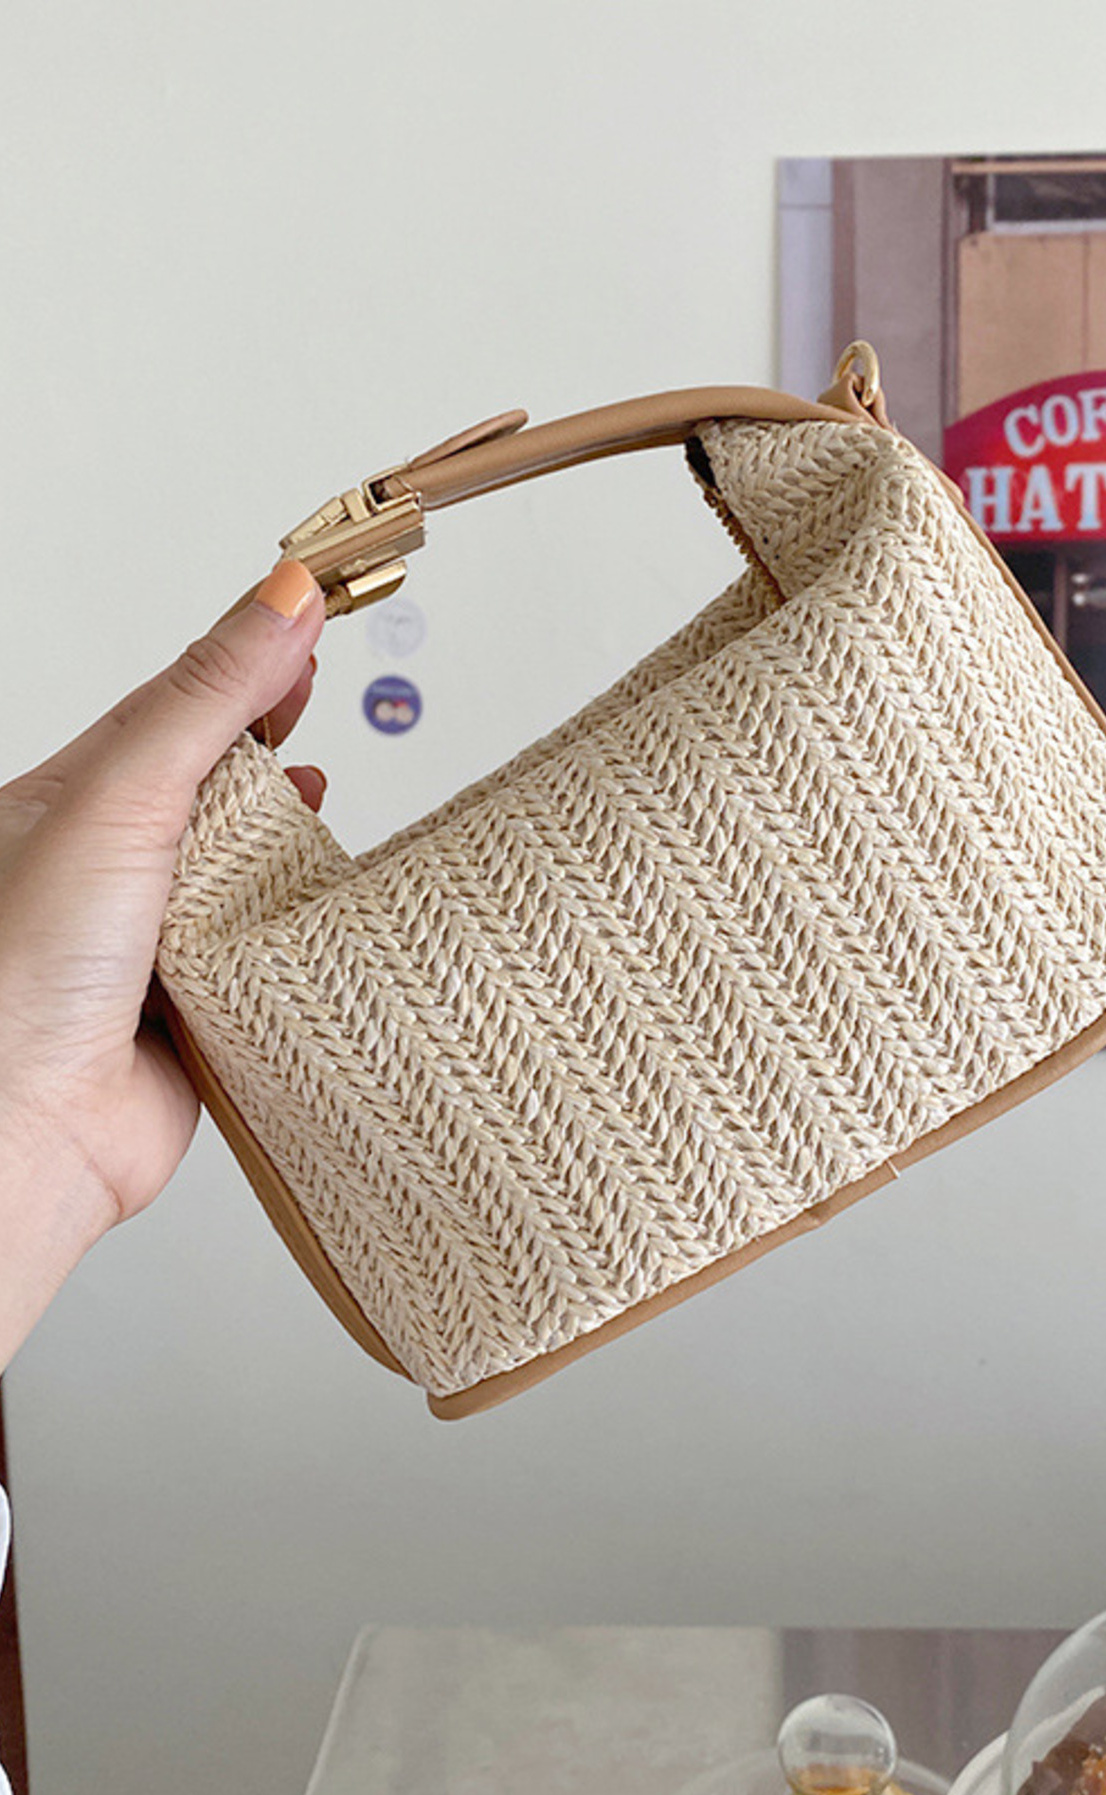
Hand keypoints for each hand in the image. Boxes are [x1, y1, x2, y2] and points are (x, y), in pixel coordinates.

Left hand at [0, 559, 325, 1367]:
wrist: (31, 1135)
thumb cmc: (25, 974)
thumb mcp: (122, 798)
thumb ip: (207, 698)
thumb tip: (282, 598)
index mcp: (68, 805)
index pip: (173, 709)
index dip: (245, 660)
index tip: (314, 614)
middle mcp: (112, 870)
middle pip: (215, 785)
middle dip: (271, 742)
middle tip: (326, 690)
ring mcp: (158, 941)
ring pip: (248, 870)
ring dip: (289, 839)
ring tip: (320, 801)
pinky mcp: (206, 1010)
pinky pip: (272, 952)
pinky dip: (302, 928)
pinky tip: (322, 904)